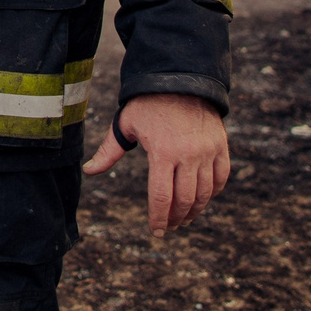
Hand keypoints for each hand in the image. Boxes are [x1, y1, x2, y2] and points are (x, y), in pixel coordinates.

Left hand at [82, 92, 229, 235]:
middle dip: (176, 219)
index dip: (159, 219)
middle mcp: (188, 155)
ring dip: (195, 210)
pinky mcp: (221, 146)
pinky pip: (221, 178)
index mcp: (162, 152)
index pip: (162, 196)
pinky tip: (202, 199)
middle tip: (170, 227)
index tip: (156, 232)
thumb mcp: (125, 124)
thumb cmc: (148, 103)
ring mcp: (208, 151)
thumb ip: (109, 151)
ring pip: (204, 193)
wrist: (181, 79)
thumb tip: (88, 171)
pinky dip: (213, 192)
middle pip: (184, 200)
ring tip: (185, 218)